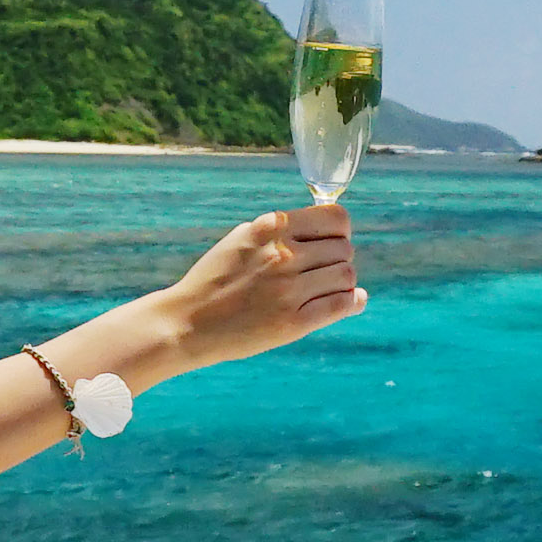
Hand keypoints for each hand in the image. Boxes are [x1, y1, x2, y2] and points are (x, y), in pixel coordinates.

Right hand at [156, 203, 361, 368]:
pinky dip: (353, 301)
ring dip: (343, 281)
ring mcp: (288, 290)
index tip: (332, 241)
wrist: (188, 322)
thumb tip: (327, 228)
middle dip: (339, 258)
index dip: (340, 231)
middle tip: (324, 271)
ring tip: (328, 287)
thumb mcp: (242, 238)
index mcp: (271, 228)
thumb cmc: (214, 279)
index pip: (335, 219)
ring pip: (346, 276)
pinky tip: (352, 301)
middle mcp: (283, 255)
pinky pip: (341, 304)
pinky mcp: (292, 322)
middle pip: (344, 249)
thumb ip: (280, 230)